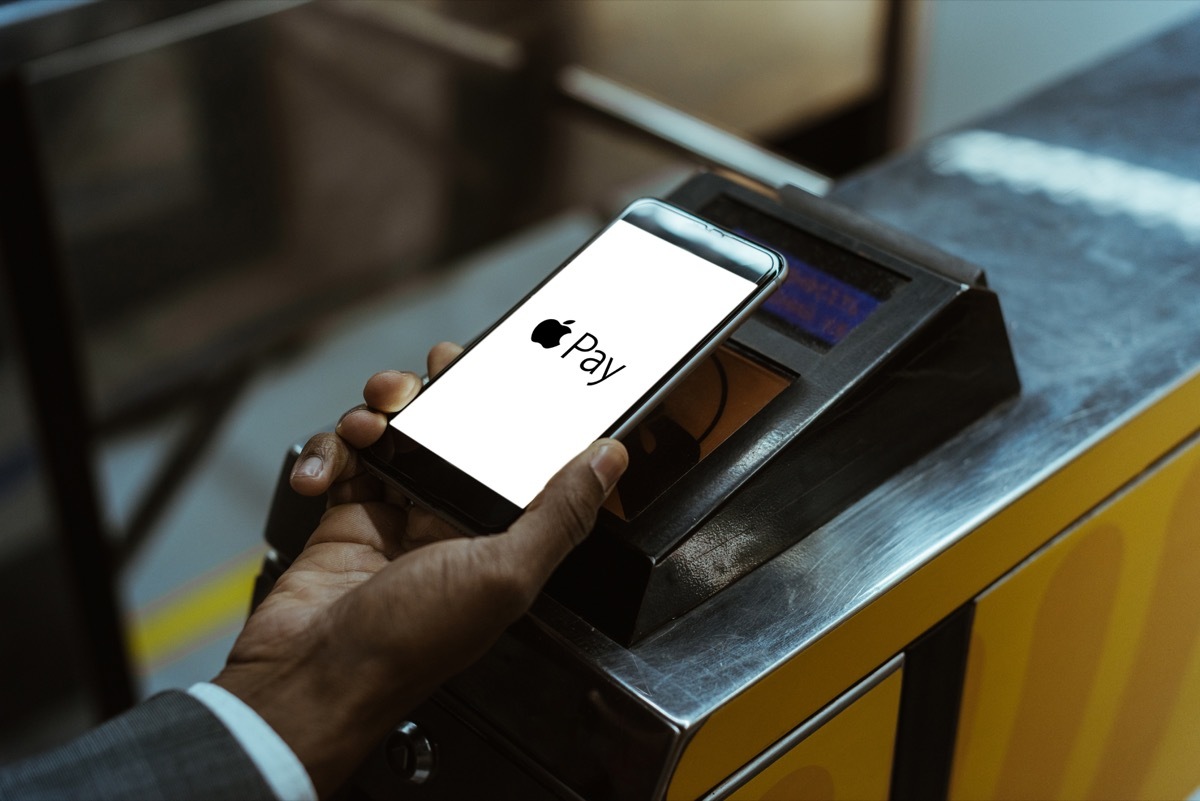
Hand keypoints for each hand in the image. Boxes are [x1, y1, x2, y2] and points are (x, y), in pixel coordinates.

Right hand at [214, 342, 627, 796]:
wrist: (313, 680)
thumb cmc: (408, 643)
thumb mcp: (504, 574)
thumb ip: (560, 513)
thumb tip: (609, 461)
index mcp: (497, 534)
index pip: (515, 454)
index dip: (509, 409)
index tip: (500, 368)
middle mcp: (449, 520)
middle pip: (451, 431)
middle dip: (435, 394)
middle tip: (423, 381)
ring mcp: (395, 515)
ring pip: (394, 434)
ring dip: (376, 415)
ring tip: (366, 426)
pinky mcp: (345, 516)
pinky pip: (340, 460)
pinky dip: (326, 455)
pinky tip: (320, 474)